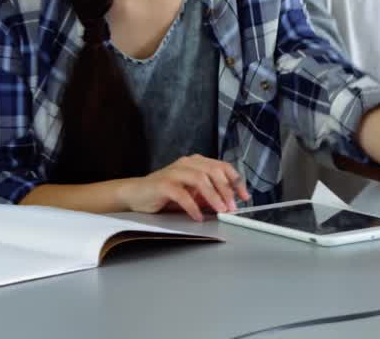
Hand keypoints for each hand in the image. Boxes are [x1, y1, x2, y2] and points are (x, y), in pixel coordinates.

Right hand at [116, 155, 249, 220]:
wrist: (135, 194)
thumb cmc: (164, 194)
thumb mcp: (192, 194)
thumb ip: (208, 196)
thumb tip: (228, 203)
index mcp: (196, 162)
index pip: (222, 167)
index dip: (236, 181)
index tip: (244, 196)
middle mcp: (187, 163)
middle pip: (214, 171)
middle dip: (226, 190)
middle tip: (232, 207)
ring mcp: (174, 171)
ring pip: (200, 179)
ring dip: (213, 196)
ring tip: (220, 210)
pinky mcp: (163, 184)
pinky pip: (182, 194)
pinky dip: (193, 206)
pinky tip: (198, 216)